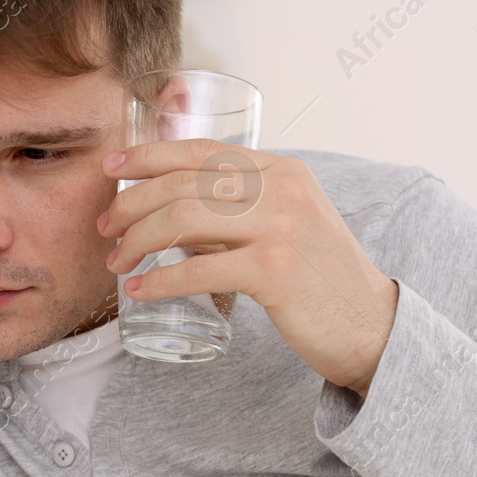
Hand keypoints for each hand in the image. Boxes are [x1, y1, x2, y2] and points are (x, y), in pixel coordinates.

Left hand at [100, 142, 398, 397]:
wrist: (370, 326)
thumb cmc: (318, 280)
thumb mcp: (285, 224)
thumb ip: (240, 209)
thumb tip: (172, 209)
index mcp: (282, 170)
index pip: (201, 150)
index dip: (148, 154)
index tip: (110, 167)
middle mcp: (282, 189)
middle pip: (183, 183)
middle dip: (131, 204)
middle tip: (106, 230)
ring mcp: (281, 227)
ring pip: (183, 218)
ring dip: (138, 239)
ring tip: (118, 261)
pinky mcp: (276, 271)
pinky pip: (199, 269)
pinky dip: (161, 279)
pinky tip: (141, 288)